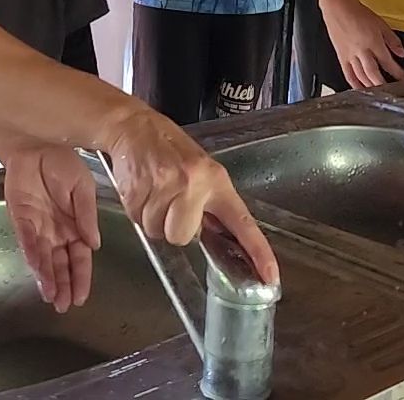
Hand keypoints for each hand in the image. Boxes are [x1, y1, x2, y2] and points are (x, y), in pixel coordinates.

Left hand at [3, 148, 100, 310]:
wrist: (37, 145)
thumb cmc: (63, 163)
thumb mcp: (83, 188)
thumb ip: (87, 216)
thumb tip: (95, 244)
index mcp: (76, 226)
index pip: (80, 258)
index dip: (81, 278)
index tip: (82, 297)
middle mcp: (57, 231)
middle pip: (61, 265)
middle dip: (63, 286)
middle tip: (64, 306)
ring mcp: (38, 227)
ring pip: (44, 259)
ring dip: (48, 279)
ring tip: (52, 298)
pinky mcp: (21, 219)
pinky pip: (28, 242)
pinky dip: (34, 258)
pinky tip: (39, 273)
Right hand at [100, 108, 279, 284]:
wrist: (135, 126)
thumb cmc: (169, 149)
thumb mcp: (201, 170)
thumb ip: (209, 204)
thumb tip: (215, 239)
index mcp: (216, 181)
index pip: (242, 223)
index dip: (258, 252)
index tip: (269, 276)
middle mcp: (193, 182)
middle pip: (182, 236)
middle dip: (172, 226)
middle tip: (170, 202)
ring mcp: (165, 184)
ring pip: (157, 231)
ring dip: (152, 218)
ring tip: (154, 192)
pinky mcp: (139, 187)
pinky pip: (137, 219)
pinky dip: (137, 210)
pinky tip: (141, 188)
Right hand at [322, 0, 403, 87]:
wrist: (339, 8)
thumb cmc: (358, 14)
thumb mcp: (381, 24)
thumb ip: (392, 40)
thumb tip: (402, 53)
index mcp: (373, 42)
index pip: (388, 62)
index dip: (398, 72)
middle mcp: (362, 51)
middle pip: (373, 73)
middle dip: (383, 84)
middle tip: (392, 91)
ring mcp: (350, 55)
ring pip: (360, 76)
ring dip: (370, 86)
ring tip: (378, 92)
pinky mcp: (341, 57)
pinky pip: (348, 74)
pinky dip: (355, 84)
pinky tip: (360, 89)